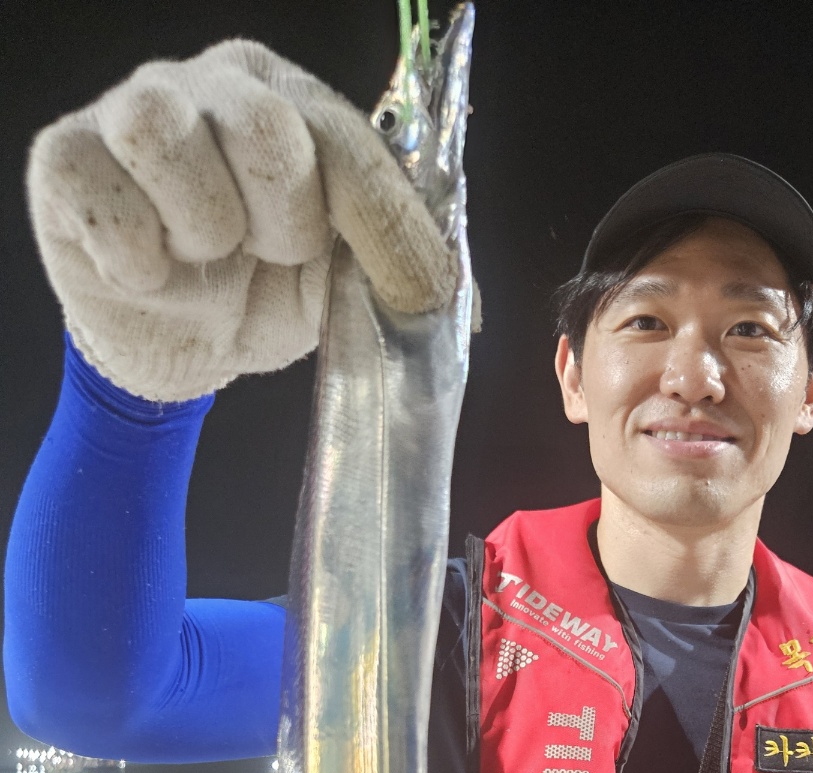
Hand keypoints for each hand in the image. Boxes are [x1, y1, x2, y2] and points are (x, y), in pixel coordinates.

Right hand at [26, 40, 455, 400]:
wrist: (184, 346)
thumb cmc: (264, 294)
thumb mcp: (342, 283)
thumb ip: (389, 264)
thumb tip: (445, 289)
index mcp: (291, 102)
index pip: (343, 138)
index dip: (383, 222)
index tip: (414, 291)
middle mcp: (211, 85)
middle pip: (264, 129)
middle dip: (283, 223)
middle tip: (269, 256)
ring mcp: (131, 112)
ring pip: (167, 137)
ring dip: (203, 231)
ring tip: (205, 260)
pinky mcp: (66, 158)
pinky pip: (105, 196)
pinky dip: (136, 257)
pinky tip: (149, 272)